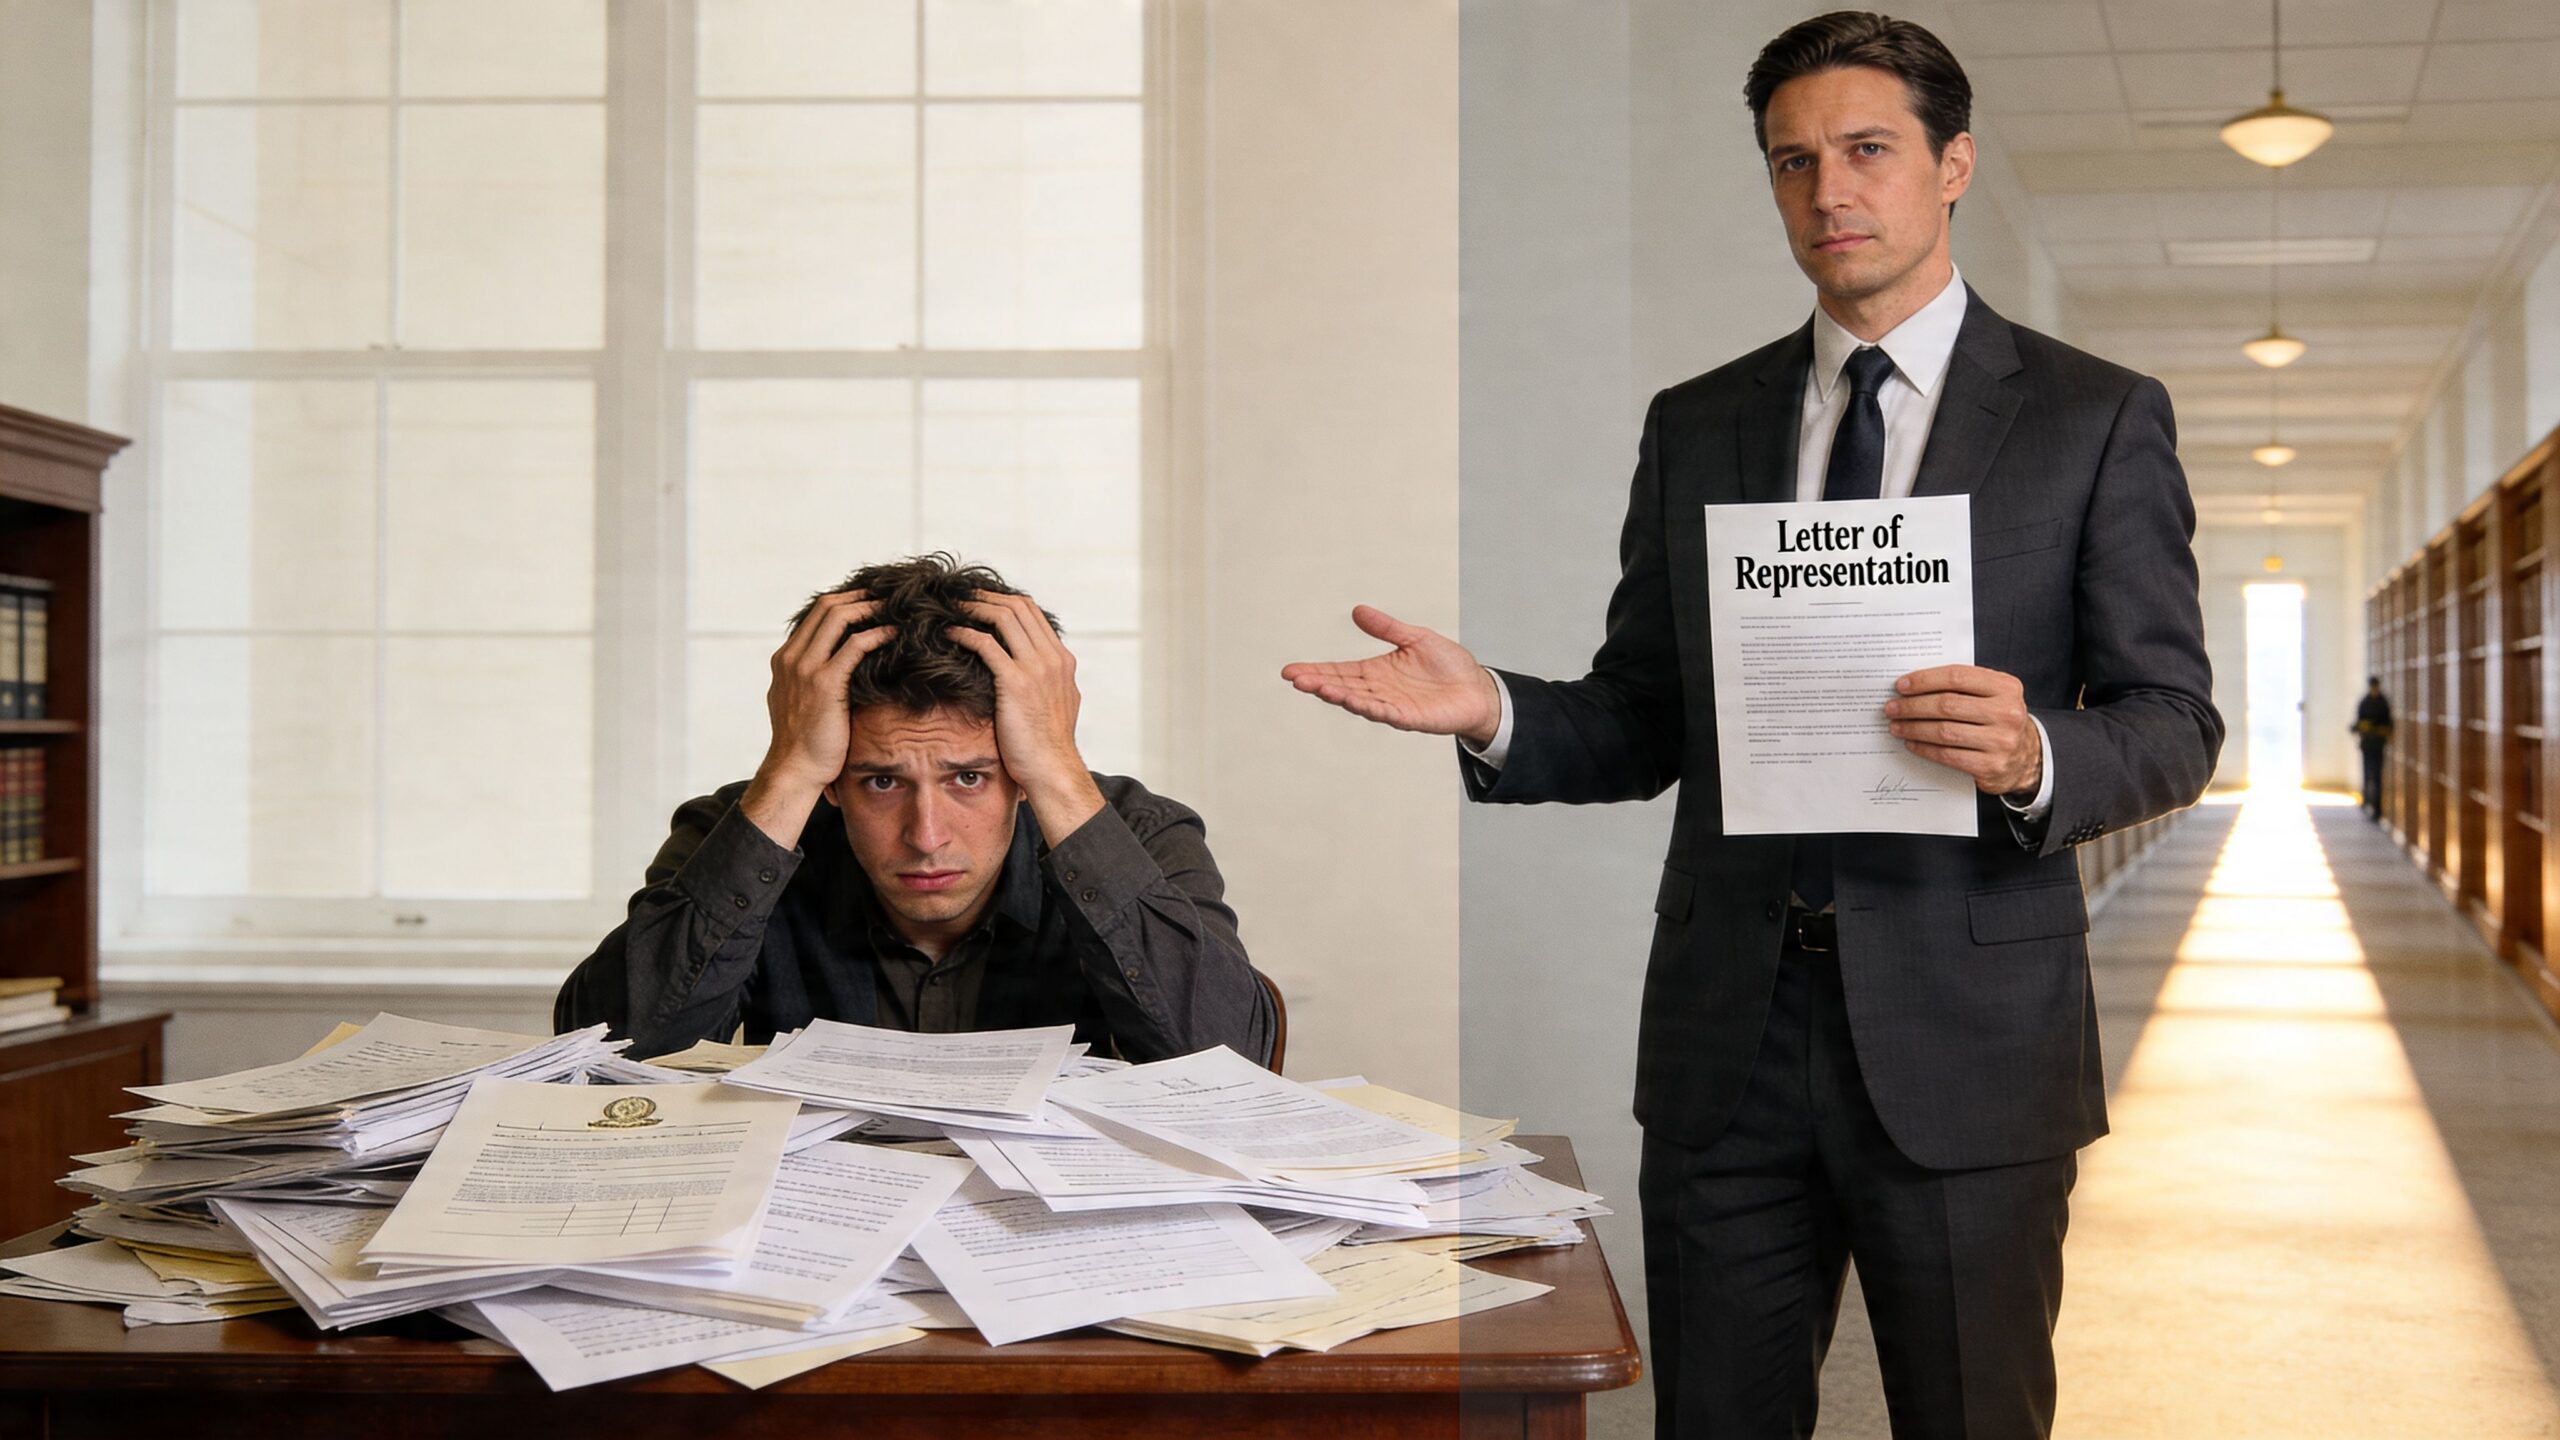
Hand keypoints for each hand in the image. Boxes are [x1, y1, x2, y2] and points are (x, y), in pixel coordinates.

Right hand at [740, 592, 894, 843]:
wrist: (795, 769)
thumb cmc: (805, 742)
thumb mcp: (800, 702)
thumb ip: (810, 679)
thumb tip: (837, 668)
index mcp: (785, 659)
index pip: (817, 614)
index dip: (847, 601)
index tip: (873, 600)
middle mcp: (792, 658)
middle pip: (828, 606)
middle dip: (861, 596)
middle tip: (889, 596)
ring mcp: (806, 668)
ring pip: (839, 617)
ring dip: (870, 608)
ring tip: (895, 609)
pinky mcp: (825, 683)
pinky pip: (854, 646)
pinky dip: (876, 634)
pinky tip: (895, 634)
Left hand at [949, 591, 1104, 840]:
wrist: (1052, 769)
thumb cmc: (1048, 745)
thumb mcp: (1058, 704)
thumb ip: (1047, 682)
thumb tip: (1033, 674)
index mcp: (1062, 660)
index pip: (1032, 613)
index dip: (1003, 601)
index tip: (979, 602)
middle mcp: (1052, 658)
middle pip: (1018, 607)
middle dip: (986, 597)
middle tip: (960, 598)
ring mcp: (1036, 668)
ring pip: (1003, 617)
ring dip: (974, 608)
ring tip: (951, 610)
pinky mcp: (1016, 682)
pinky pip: (986, 645)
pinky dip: (965, 634)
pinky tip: (949, 635)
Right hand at [1280, 606, 1501, 746]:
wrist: (1477, 688)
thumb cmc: (1448, 666)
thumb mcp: (1415, 637)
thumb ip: (1387, 628)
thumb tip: (1357, 610)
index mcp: (1376, 672)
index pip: (1339, 671)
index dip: (1315, 671)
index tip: (1290, 671)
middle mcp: (1379, 690)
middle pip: (1342, 687)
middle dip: (1318, 683)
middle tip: (1294, 679)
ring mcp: (1392, 706)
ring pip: (1359, 701)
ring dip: (1339, 696)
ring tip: (1318, 688)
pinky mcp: (1410, 718)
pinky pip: (1386, 713)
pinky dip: (1370, 707)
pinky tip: (1354, 701)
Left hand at [1885, 664, 2041, 797]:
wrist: (2025, 757)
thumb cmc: (1998, 720)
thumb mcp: (1992, 695)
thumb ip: (1963, 686)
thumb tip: (1913, 685)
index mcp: (2006, 687)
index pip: (1957, 677)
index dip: (1925, 680)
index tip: (1901, 685)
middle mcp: (2007, 712)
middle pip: (1947, 705)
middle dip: (1913, 706)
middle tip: (1892, 708)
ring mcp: (2001, 741)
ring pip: (1944, 731)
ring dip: (1913, 728)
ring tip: (1896, 726)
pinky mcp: (1991, 765)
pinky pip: (1948, 755)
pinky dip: (1925, 748)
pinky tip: (1911, 743)